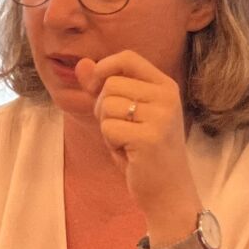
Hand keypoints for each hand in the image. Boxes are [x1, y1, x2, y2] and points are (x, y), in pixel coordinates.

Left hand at [75, 50, 201, 232]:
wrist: (168, 191)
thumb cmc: (143, 151)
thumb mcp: (124, 114)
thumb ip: (103, 88)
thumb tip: (81, 63)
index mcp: (165, 86)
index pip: (127, 57)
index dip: (103, 68)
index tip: (94, 88)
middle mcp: (167, 96)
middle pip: (111, 84)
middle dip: (102, 108)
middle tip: (120, 129)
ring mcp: (162, 116)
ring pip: (107, 105)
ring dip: (107, 127)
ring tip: (126, 142)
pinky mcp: (151, 137)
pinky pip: (108, 128)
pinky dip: (110, 142)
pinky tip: (128, 153)